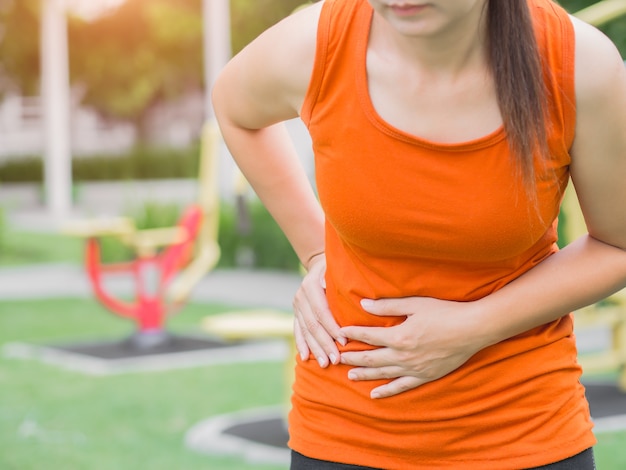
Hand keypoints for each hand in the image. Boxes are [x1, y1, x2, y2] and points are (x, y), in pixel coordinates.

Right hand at [293, 253, 346, 366]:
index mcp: (311, 285)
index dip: (332, 328)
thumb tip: (327, 285)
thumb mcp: (337, 268)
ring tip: (324, 364)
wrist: (320, 264)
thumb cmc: (336, 268)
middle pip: (313, 325)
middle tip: (336, 359)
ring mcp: (297, 305)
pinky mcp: (296, 313)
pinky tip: (305, 357)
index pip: (321, 312)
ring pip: (305, 331)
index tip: (344, 341)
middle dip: (325, 343)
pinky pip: (297, 330)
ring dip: (315, 348)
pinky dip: (301, 344)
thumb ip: (335, 278)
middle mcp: (301, 296)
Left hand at [340, 296, 484, 398]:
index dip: (353, 334)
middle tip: (337, 359)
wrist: (472, 329)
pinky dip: (387, 391)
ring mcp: (414, 368)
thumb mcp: (415, 304)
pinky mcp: (425, 376)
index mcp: (399, 336)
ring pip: (383, 373)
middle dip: (352, 357)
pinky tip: (374, 394)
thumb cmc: (445, 312)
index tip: (340, 333)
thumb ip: (388, 305)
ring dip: (365, 374)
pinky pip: (402, 387)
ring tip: (350, 375)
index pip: (369, 336)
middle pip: (371, 357)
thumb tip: (364, 304)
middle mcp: (403, 355)